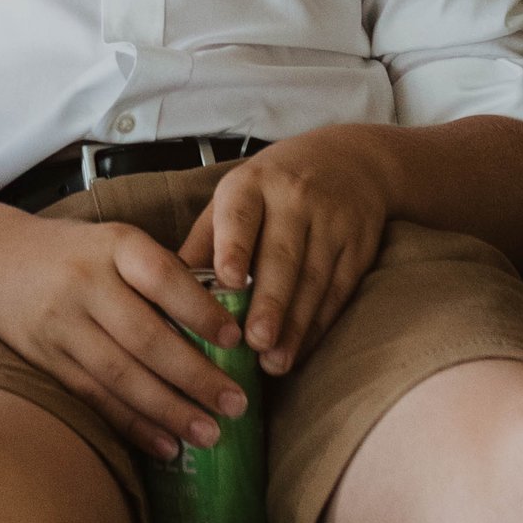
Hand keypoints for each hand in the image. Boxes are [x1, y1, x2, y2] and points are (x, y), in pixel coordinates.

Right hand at [0, 212, 251, 463]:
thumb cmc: (77, 253)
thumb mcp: (118, 243)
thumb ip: (163, 276)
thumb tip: (225, 327)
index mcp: (114, 245)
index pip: (162, 276)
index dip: (200, 309)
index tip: (236, 340)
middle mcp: (85, 283)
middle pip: (144, 336)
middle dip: (195, 375)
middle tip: (237, 403)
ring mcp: (63, 325)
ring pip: (121, 375)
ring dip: (169, 410)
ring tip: (210, 434)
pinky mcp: (49, 360)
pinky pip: (96, 398)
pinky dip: (134, 425)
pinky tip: (166, 447)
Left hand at [182, 128, 393, 374]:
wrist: (349, 160)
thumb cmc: (273, 187)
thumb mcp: (234, 197)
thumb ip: (205, 242)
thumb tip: (164, 291)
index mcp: (252, 184)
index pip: (242, 215)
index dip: (235, 247)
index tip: (229, 281)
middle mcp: (294, 199)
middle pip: (282, 255)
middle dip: (269, 302)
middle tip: (254, 342)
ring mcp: (332, 222)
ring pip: (314, 279)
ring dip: (295, 325)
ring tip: (275, 362)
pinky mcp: (358, 246)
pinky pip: (338, 291)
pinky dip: (319, 325)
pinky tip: (300, 350)